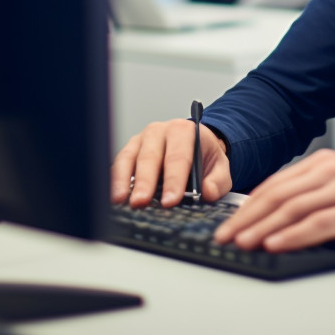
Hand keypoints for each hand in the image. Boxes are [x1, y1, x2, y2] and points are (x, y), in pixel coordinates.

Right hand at [110, 118, 230, 207]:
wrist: (195, 144)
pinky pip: (119, 164)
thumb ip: (218, 180)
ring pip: (129, 158)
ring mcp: (141, 139)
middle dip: (145, 182)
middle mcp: (160, 131)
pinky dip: (115, 180)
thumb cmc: (205, 156)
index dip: (174, 179)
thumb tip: (207, 192)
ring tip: (120, 201)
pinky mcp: (129, 150)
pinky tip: (114, 196)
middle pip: (150, 156)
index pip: (178, 156)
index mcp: (184, 130)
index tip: (170, 201)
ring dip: (124, 180)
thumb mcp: (220, 166)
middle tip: (141, 203)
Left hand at [215, 149, 334, 251]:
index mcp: (325, 163)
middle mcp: (332, 169)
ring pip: (294, 207)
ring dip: (264, 226)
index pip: (276, 183)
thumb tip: (274, 220)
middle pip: (279, 194)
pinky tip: (276, 243)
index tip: (229, 223)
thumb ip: (313, 198)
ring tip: (244, 241)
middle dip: (248, 217)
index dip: (249, 205)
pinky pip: (318, 222)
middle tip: (226, 235)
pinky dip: (293, 234)